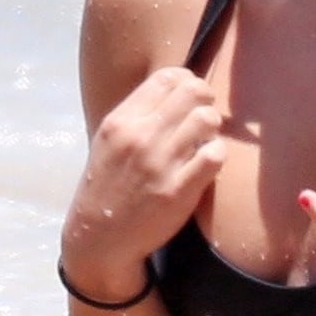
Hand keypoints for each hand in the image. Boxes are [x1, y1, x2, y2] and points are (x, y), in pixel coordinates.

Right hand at [61, 66, 223, 297]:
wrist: (99, 238)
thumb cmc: (108, 186)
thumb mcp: (110, 142)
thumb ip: (139, 115)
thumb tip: (178, 87)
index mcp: (121, 121)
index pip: (167, 77)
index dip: (187, 81)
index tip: (189, 99)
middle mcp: (139, 137)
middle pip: (193, 91)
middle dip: (205, 102)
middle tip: (202, 120)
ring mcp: (159, 164)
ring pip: (208, 119)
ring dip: (212, 129)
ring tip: (203, 142)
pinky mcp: (178, 191)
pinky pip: (215, 155)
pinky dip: (217, 155)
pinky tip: (206, 164)